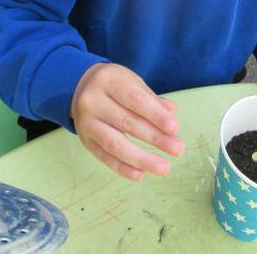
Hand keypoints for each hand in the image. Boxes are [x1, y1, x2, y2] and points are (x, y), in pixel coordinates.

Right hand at [71, 63, 184, 180]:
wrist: (79, 87)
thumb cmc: (114, 84)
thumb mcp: (132, 81)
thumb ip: (151, 98)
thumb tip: (171, 113)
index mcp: (108, 80)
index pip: (135, 100)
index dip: (156, 115)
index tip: (175, 128)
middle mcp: (93, 101)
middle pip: (127, 123)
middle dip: (155, 138)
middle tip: (177, 149)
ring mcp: (86, 123)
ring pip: (115, 144)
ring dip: (142, 159)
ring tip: (164, 167)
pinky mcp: (84, 140)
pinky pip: (104, 157)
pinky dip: (123, 168)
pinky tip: (141, 175)